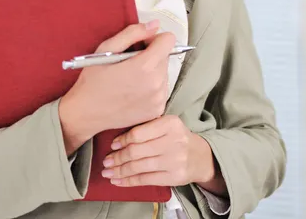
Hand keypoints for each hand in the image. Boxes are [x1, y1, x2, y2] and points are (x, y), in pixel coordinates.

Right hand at [59, 21, 175, 154]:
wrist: (86, 113)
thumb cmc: (93, 80)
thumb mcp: (107, 49)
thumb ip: (133, 33)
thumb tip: (154, 25)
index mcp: (145, 66)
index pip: (168, 40)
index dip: (153, 38)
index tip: (140, 45)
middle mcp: (157, 84)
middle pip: (165, 56)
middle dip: (151, 55)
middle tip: (130, 62)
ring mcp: (159, 99)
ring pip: (164, 73)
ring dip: (152, 71)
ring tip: (131, 78)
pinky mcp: (157, 110)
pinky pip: (162, 89)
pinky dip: (152, 86)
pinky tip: (134, 90)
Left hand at [101, 115, 225, 194]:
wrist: (200, 156)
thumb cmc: (176, 137)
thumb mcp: (167, 124)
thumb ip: (147, 126)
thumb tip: (117, 138)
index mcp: (170, 123)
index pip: (140, 133)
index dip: (123, 140)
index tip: (112, 145)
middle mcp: (173, 141)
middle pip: (137, 151)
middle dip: (118, 158)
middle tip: (106, 161)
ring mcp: (174, 160)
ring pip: (139, 167)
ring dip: (120, 171)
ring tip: (108, 172)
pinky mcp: (173, 177)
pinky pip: (145, 180)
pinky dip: (129, 181)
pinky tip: (119, 181)